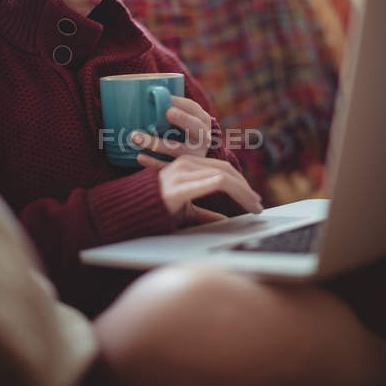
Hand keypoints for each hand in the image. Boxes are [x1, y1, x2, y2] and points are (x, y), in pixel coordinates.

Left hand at [131, 95, 211, 161]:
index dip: (182, 103)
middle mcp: (203, 139)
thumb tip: (148, 91)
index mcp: (202, 122)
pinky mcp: (183, 170)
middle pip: (196, 128)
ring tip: (135, 136)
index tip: (168, 98)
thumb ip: (173, 108)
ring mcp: (194, 156)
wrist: (198, 166)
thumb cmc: (183, 133)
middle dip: (183, 119)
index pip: (195, 109)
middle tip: (168, 112)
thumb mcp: (186, 120)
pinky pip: (167, 166)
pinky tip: (139, 156)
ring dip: (156, 143)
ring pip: (177, 150)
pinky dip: (153, 162)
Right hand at [138, 154, 262, 226]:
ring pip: (220, 177)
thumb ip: (204, 213)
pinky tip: (227, 188)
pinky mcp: (175, 189)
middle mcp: (186, 165)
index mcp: (189, 166)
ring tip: (252, 206)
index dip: (242, 184)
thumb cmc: (157, 208)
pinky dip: (215, 184)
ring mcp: (180, 175)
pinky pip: (200, 184)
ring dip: (241, 192)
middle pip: (226, 171)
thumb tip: (225, 220)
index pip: (223, 170)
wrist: (128, 211)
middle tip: (258, 205)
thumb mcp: (186, 210)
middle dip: (245, 189)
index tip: (254, 200)